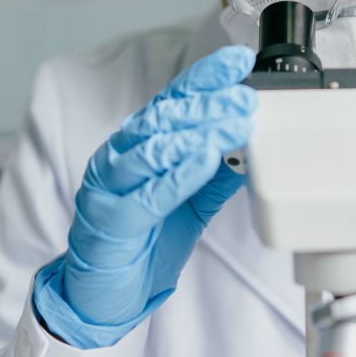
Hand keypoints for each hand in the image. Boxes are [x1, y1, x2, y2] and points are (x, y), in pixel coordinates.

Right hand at [33, 46, 256, 347]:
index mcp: (139, 145)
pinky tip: (205, 160)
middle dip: (209, 104)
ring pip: (154, 148)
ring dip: (198, 133)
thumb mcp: (192, 203)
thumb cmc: (144, 242)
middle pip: (166, 118)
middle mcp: (120, 156)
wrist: (102, 296)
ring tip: (234, 123)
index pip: (174, 100)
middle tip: (246, 97)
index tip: (238, 60)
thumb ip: (217, 174)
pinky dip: (178, 175)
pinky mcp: (109, 220)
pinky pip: (147, 194)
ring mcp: (110, 186)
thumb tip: (253, 146)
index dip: (206, 78)